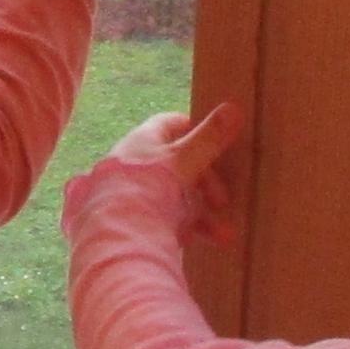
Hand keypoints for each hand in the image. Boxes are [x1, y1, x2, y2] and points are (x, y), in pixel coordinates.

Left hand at [108, 100, 245, 254]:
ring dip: (203, 214)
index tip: (221, 146)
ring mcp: (133, 189)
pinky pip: (165, 218)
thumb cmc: (151, 186)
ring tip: (225, 234)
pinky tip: (199, 242)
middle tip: (222, 201)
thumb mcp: (185, 160)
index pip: (174, 124)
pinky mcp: (133, 215)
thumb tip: (233, 106)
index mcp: (144, 139)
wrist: (116, 230)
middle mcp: (136, 161)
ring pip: (176, 196)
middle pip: (180, 164)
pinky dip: (186, 228)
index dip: (198, 131)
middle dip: (207, 184)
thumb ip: (209, 139)